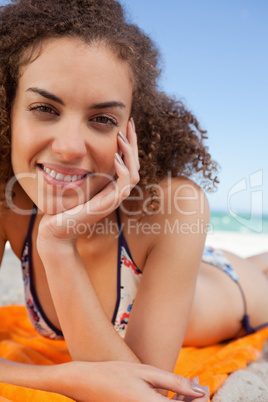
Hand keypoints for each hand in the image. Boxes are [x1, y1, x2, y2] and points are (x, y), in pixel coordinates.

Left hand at [37, 119, 138, 250]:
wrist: (56, 231)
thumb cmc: (63, 208)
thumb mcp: (73, 183)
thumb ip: (81, 170)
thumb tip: (78, 150)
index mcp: (110, 186)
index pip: (127, 162)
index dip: (128, 143)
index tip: (125, 124)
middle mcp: (115, 192)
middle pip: (135, 165)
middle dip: (133, 143)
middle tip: (129, 123)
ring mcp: (114, 199)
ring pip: (134, 173)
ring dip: (130, 154)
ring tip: (121, 137)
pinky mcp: (108, 205)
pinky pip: (124, 185)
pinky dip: (123, 170)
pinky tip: (116, 156)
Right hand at [61, 361, 208, 401]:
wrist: (85, 383)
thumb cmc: (114, 373)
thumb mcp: (146, 372)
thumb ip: (175, 383)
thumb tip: (201, 391)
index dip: (201, 399)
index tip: (201, 383)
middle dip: (193, 401)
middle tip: (197, 380)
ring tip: (188, 383)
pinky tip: (172, 391)